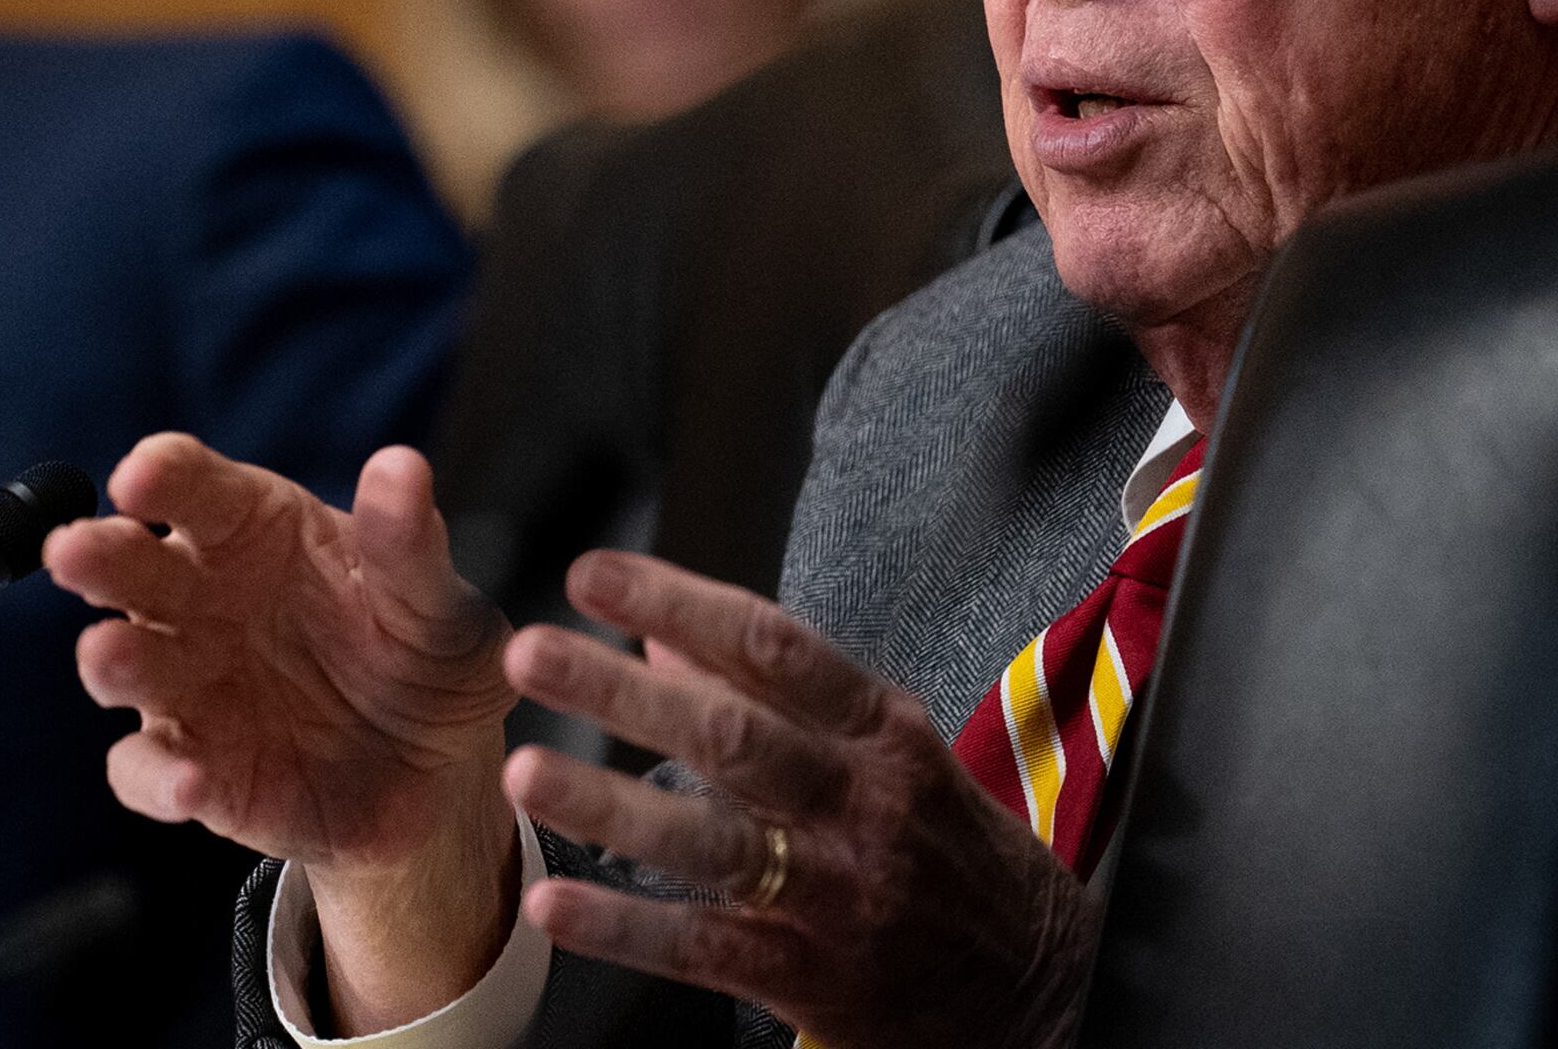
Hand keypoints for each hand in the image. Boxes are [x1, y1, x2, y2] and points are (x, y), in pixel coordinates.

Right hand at [46, 434, 521, 1027]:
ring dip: (109, 657)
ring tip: (111, 657)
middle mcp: (200, 600)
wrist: (439, 782)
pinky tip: (190, 783)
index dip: (159, 474)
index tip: (140, 477)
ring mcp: (187, 686)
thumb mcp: (438, 606)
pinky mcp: (192, 769)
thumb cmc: (426, 663)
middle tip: (73, 551)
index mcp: (251, 531)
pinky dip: (157, 777)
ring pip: (118, 660)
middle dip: (95, 553)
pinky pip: (147, 770)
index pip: (191, 485)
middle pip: (127, 563)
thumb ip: (409, 544)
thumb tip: (401, 467)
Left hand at [499, 551, 1097, 1048]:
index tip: (589, 575)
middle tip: (530, 652)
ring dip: (609, 806)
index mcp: (881, 732)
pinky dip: (625, 928)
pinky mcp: (809, 975)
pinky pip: (704, 948)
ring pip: (712, 843)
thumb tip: (659, 628)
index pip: (773, 649)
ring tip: (523, 770)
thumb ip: (773, 687)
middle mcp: (861, 805)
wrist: (1034, 983)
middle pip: (732, 737)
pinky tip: (554, 904)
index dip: (678, 602)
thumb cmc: (938, 842)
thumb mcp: (884, 746)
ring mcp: (837, 894)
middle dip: (623, 692)